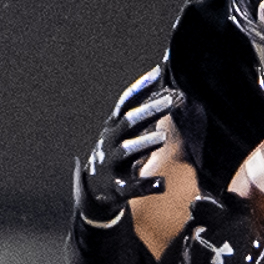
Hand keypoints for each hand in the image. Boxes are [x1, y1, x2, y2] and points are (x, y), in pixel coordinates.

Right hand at [74, 67, 181, 226]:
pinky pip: (131, 186)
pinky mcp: (116, 187)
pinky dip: (146, 185)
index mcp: (113, 127)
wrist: (93, 189)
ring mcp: (111, 164)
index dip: (140, 87)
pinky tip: (162, 183)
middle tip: (169, 102)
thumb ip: (143, 113)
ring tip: (164, 137)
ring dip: (144, 143)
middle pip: (128, 123)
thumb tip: (167, 89)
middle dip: (148, 111)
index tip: (157, 73)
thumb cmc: (116, 153)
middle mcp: (110, 142)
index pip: (125, 102)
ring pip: (127, 151)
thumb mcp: (124, 132)